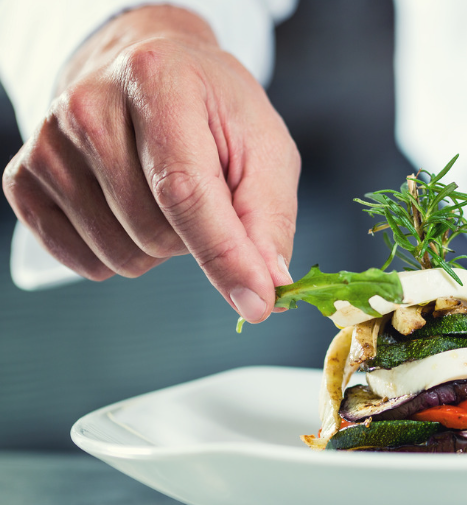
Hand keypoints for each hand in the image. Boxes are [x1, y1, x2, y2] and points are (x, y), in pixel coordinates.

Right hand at [1, 6, 299, 321]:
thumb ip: (268, 218)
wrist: (149, 68)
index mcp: (157, 82)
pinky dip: (116, 256)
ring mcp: (49, 143)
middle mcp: (89, 106)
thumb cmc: (213, 110)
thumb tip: (269, 286)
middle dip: (195, 238)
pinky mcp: (24, 177)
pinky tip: (129, 213)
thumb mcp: (263, 147)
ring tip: (164, 197)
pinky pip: (79, 260)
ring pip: (118, 254)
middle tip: (203, 196)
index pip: (184, 191)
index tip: (257, 303)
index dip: (224, 255)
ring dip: (158, 248)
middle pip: (153, 232)